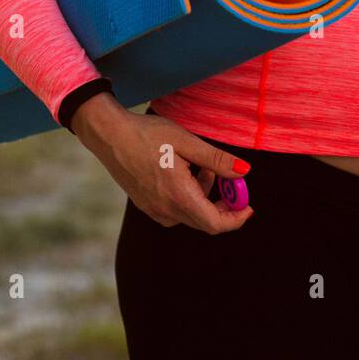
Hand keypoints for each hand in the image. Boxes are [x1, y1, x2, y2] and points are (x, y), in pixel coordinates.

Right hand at [76, 99, 254, 233]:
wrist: (110, 136)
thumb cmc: (148, 135)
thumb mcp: (187, 142)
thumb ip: (217, 160)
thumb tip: (244, 172)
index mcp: (178, 197)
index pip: (215, 224)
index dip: (236, 218)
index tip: (248, 205)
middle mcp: (166, 210)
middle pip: (205, 221)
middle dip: (224, 204)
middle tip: (230, 179)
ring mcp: (154, 210)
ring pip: (192, 214)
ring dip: (206, 195)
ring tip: (203, 164)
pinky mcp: (147, 205)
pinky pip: (177, 209)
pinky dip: (190, 195)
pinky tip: (186, 171)